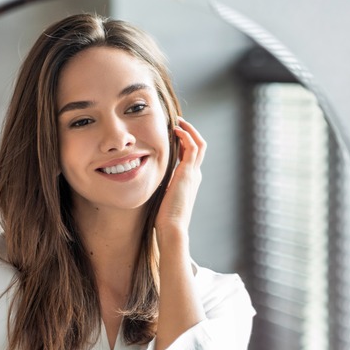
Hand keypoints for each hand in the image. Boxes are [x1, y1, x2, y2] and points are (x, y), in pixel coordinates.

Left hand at [155, 117, 206, 236]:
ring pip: (199, 144)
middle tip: (178, 123)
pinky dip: (186, 136)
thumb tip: (150, 183)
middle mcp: (194, 175)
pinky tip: (176, 130)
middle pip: (199, 147)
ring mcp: (193, 173)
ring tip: (178, 122)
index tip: (173, 135)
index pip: (190, 156)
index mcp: (188, 181)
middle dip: (189, 133)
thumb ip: (161, 187)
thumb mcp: (163, 197)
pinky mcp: (189, 172)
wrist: (173, 227)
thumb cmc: (165, 217)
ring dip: (189, 130)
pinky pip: (192, 147)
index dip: (183, 143)